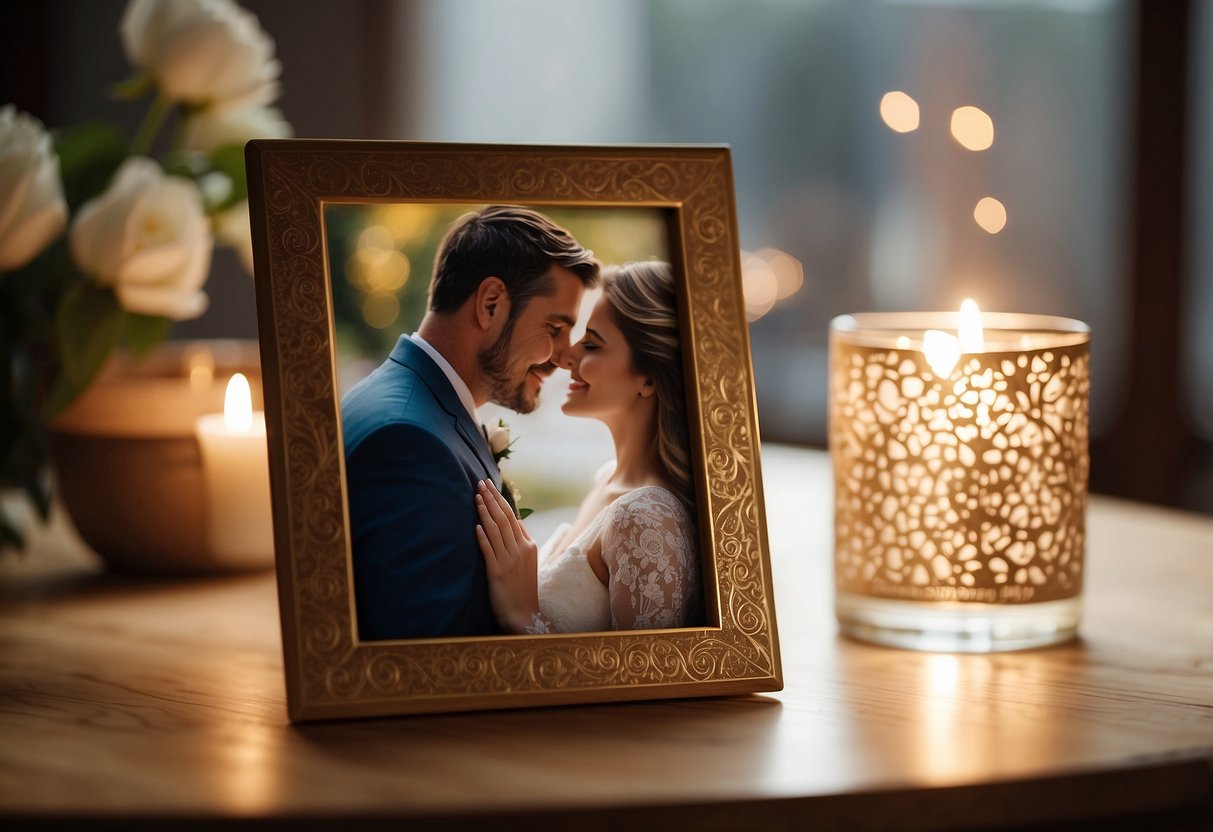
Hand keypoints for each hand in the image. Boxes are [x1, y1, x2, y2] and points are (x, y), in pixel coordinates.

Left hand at [475, 480, 539, 633]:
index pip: (512, 517)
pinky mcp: (497, 572)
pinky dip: (483, 537)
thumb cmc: (522, 587)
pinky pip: (489, 550)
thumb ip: (519, 541)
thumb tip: (510, 522)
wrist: (524, 613)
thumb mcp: (527, 561)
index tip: (489, 487)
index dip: (500, 500)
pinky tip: (476, 526)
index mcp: (528, 545)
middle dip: (492, 498)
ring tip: (477, 497)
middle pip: (504, 518)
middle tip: (481, 483)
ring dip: (485, 512)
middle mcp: (520, 549)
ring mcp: (509, 560)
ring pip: (496, 530)